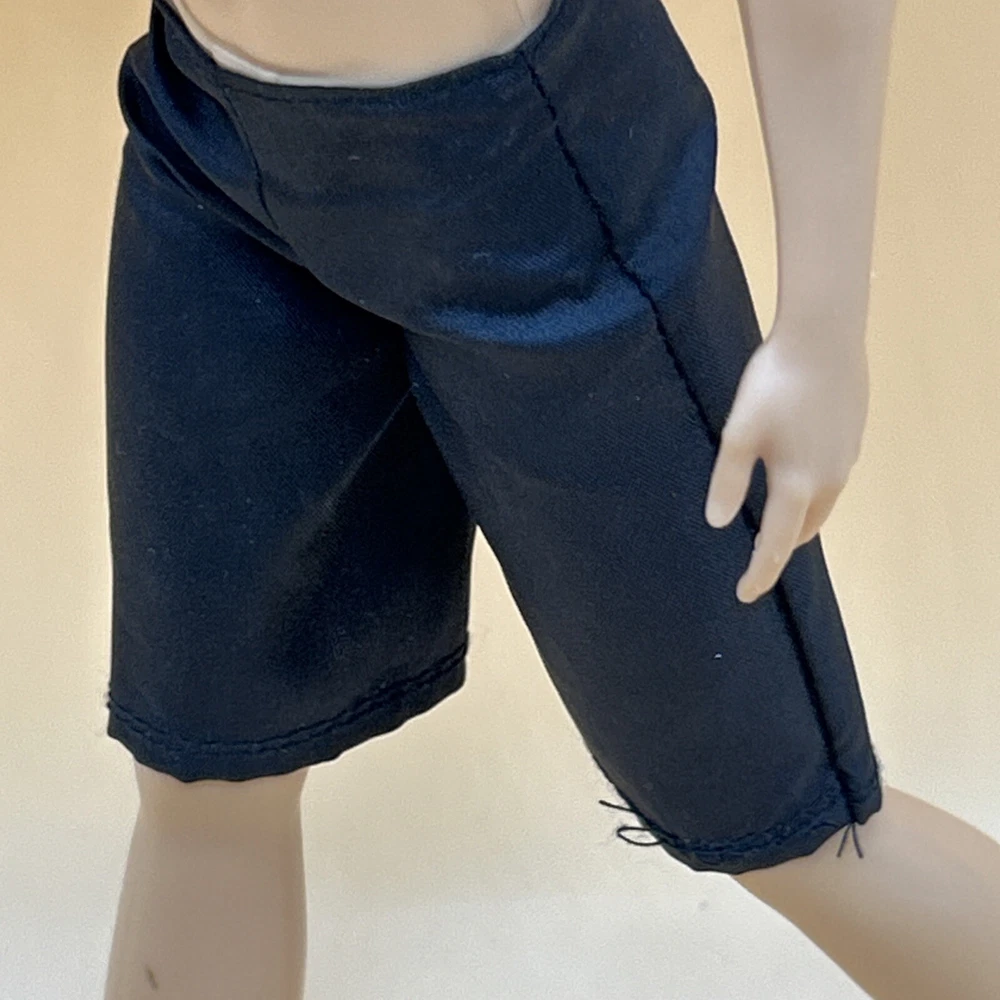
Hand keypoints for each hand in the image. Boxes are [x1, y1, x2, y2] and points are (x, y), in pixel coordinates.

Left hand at [704, 326, 869, 602]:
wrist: (825, 336)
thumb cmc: (775, 384)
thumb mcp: (739, 433)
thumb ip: (728, 481)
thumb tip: (717, 522)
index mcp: (798, 484)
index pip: (776, 544)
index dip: (759, 573)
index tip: (744, 596)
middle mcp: (829, 480)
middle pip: (803, 530)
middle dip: (779, 548)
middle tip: (754, 557)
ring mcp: (847, 459)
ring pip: (821, 506)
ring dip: (797, 522)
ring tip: (772, 524)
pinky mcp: (853, 438)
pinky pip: (831, 482)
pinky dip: (810, 495)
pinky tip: (796, 478)